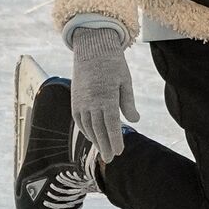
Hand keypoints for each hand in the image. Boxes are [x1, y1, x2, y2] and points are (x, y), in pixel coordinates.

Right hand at [71, 27, 139, 161]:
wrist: (92, 48)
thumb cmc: (114, 64)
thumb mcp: (126, 81)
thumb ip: (128, 103)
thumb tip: (134, 121)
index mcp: (107, 98)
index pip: (111, 125)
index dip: (115, 140)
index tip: (120, 151)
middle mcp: (91, 103)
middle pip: (99, 130)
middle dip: (105, 146)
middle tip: (111, 159)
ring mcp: (80, 102)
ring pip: (88, 127)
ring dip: (95, 140)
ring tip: (103, 150)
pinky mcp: (74, 100)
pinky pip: (79, 120)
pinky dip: (85, 130)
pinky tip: (92, 136)